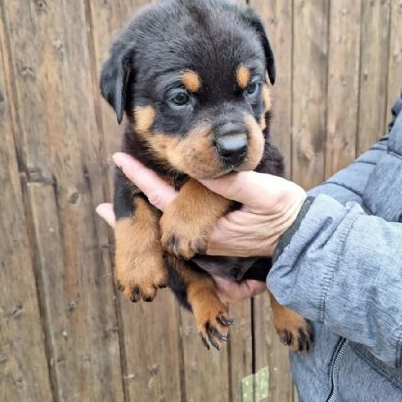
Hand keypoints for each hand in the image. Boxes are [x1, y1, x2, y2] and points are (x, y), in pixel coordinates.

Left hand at [96, 152, 306, 297]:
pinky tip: (157, 217)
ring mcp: (210, 241)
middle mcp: (204, 238)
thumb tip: (205, 171)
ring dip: (145, 217)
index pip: (167, 199)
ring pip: (169, 226)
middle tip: (99, 208)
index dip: (143, 178)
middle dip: (131, 215)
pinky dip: (164, 222)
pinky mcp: (217, 239)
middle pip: (160, 220)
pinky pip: (182, 231)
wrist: (303, 239)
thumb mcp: (264, 194)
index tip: (121, 160)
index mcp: (209, 227)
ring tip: (118, 215)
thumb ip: (234, 185)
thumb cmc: (286, 214)